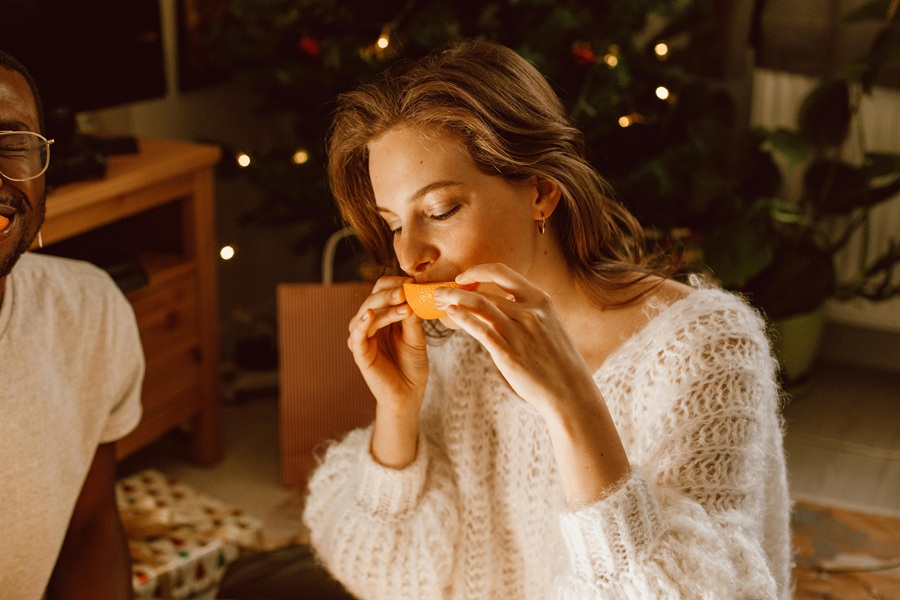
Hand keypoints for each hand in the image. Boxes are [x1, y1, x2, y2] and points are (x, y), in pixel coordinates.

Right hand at [348, 276, 428, 416]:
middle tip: (407, 290)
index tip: (413, 281)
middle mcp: (369, 324)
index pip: (381, 290)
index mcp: (383, 316)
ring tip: (404, 306)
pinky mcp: (359, 353)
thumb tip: (411, 294)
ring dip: (385, 307)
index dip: (395, 283)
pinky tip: (370, 315)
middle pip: (373, 298)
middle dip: (390, 292)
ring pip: (368, 312)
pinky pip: (357, 335)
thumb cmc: (412, 365)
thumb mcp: (416, 337)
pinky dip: (362, 323)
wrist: (409, 394)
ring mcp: (363, 337)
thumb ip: (412, 318)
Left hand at [434, 263, 594, 416]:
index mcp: (540, 301)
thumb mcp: (549, 326)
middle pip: (484, 291)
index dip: (478, 271)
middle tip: (440, 292)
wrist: (571, 393)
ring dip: (453, 300)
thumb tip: (503, 305)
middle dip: (456, 289)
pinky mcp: (509, 354)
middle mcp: (530, 312)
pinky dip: (462, 318)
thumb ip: (527, 312)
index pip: (502, 273)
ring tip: (438, 301)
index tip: (463, 278)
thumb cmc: (559, 362)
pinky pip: (480, 330)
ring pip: (478, 305)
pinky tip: (451, 315)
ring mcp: (519, 332)